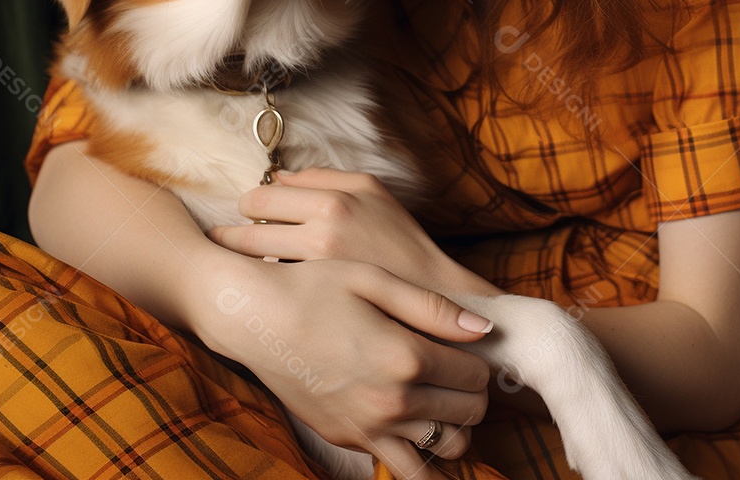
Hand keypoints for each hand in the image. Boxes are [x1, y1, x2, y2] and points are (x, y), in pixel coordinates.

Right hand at [192, 247, 491, 476]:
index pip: (475, 375)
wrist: (255, 318)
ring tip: (441, 397)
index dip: (479, 359)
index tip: (467, 344)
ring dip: (454, 427)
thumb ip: (433, 307)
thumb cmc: (314, 287)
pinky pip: (402, 468)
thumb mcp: (374, 280)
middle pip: (468, 414)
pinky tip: (414, 425)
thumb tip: (485, 329)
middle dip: (473, 393)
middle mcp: (392, 402)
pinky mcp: (347, 440)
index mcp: (405, 356)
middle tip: (457, 367)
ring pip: (443, 450)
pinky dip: (420, 456)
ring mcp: (368, 427)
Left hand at [209, 168, 489, 295]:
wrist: (430, 296)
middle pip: (245, 229)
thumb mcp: (371, 190)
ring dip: (243, 260)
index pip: (261, 196)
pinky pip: (269, 286)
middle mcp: (320, 234)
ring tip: (242, 265)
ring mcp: (314, 273)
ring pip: (251, 260)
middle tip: (231, 239)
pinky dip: (261, 284)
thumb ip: (322, 177)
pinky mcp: (313, 302)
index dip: (250, 205)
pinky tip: (265, 288)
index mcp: (333, 201)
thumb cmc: (399, 240)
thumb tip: (277, 178)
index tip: (250, 212)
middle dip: (233, 233)